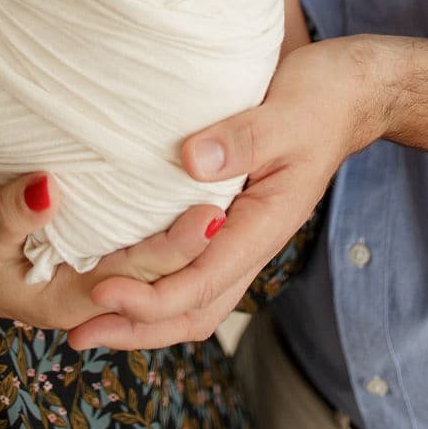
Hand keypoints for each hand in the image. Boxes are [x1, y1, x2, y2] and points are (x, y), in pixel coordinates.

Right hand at [0, 172, 225, 331]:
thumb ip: (12, 212)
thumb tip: (50, 189)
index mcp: (77, 297)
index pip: (142, 273)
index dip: (179, 245)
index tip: (210, 213)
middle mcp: (99, 297)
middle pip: (162, 274)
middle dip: (199, 245)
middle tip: (235, 203)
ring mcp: (102, 283)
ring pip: (159, 270)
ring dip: (190, 243)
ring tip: (228, 199)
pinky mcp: (100, 260)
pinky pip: (144, 255)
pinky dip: (168, 234)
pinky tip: (190, 201)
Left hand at [68, 38, 379, 350]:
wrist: (352, 94)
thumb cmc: (320, 99)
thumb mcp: (284, 112)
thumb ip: (242, 138)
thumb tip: (191, 162)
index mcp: (266, 225)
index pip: (203, 281)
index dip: (150, 295)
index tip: (102, 289)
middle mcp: (253, 242)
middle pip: (194, 310)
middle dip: (136, 328)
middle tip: (75, 334)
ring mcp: (243, 236)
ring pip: (193, 299)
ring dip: (142, 316)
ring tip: (86, 320)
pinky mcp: (232, 220)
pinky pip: (193, 269)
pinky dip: (155, 285)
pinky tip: (121, 274)